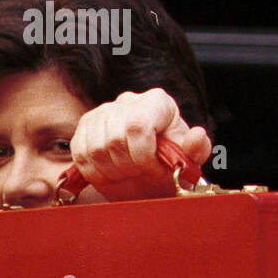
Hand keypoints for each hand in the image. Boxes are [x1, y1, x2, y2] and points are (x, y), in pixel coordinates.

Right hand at [69, 89, 213, 201]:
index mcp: (157, 102)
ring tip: (128, 173)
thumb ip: (197, 149)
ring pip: (95, 149)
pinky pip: (81, 154)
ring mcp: (102, 112)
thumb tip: (197, 135)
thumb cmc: (171, 165)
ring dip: (113, 171)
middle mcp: (128, 100)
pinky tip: (112, 173)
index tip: (154, 170)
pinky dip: (96, 172)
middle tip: (140, 173)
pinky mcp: (84, 128)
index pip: (137, 126)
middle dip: (129, 166)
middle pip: (115, 139)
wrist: (149, 177)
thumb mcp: (189, 161)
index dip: (143, 155)